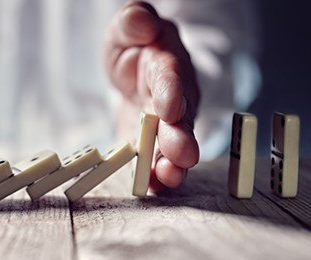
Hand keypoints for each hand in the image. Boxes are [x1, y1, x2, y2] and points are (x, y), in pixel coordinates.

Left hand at [104, 1, 200, 192]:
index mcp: (167, 64)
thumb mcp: (128, 26)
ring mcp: (165, 125)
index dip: (171, 92)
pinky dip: (155, 177)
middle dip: (180, 137)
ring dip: (171, 164)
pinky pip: (154, 162)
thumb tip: (142, 21)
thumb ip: (134, 21)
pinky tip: (153, 188)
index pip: (170, 76)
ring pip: (172, 146)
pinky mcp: (150, 144)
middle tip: (182, 155)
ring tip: (170, 178)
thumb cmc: (135, 45)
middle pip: (180, 119)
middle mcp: (174, 98)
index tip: (170, 108)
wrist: (136, 69)